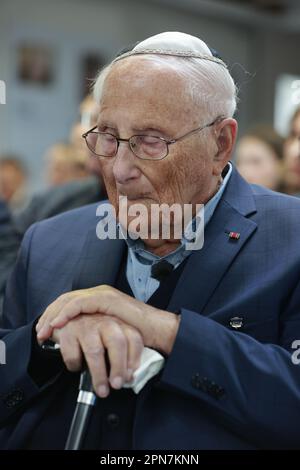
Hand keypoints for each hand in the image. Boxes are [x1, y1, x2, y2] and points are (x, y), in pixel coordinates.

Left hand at [36, 285, 179, 354]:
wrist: (157, 331)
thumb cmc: (137, 335)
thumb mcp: (109, 332)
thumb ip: (95, 331)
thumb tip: (77, 342)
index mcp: (98, 299)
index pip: (69, 303)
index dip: (53, 315)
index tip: (43, 331)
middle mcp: (99, 293)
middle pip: (65, 299)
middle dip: (49, 315)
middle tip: (39, 332)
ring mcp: (103, 294)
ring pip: (69, 300)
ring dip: (53, 316)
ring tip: (44, 331)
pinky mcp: (107, 299)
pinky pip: (80, 304)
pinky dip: (66, 314)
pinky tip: (57, 325)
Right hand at [49, 313, 143, 397]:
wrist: (69, 318)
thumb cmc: (95, 333)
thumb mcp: (113, 338)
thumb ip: (124, 356)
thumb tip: (128, 378)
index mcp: (121, 323)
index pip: (134, 339)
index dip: (133, 360)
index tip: (130, 377)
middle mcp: (106, 322)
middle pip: (117, 343)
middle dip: (118, 367)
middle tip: (117, 384)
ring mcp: (87, 325)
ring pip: (95, 351)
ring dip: (99, 374)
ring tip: (101, 389)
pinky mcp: (69, 331)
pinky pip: (73, 354)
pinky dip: (75, 366)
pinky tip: (78, 368)